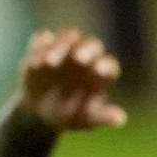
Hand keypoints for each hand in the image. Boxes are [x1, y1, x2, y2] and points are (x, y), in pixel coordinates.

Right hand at [15, 28, 129, 132]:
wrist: (40, 112)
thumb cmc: (70, 115)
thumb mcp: (86, 119)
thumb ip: (102, 116)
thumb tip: (121, 119)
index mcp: (100, 71)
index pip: (108, 63)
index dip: (105, 65)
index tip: (99, 71)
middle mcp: (86, 55)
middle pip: (91, 44)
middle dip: (86, 49)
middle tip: (79, 58)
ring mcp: (65, 49)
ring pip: (67, 37)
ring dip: (60, 46)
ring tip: (49, 62)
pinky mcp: (43, 47)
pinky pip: (43, 38)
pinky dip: (39, 44)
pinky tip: (35, 59)